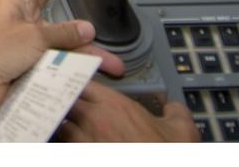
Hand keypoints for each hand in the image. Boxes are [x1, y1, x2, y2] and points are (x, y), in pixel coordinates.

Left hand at [0, 0, 123, 124]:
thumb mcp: (34, 35)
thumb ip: (63, 33)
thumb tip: (86, 28)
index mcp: (18, 6)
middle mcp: (22, 25)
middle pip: (57, 28)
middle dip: (81, 38)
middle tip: (104, 47)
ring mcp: (24, 48)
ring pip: (58, 50)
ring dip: (79, 58)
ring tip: (106, 66)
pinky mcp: (25, 68)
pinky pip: (51, 67)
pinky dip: (66, 71)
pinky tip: (84, 76)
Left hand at [58, 81, 199, 141]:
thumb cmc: (165, 154)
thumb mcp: (180, 130)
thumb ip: (174, 111)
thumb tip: (174, 108)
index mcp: (114, 106)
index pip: (81, 82)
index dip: (76, 83)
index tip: (74, 84)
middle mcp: (94, 120)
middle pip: (64, 100)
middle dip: (62, 101)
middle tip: (64, 104)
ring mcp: (83, 141)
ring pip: (59, 124)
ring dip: (60, 124)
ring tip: (64, 126)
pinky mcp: (79, 156)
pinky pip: (61, 145)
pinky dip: (62, 143)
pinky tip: (64, 143)